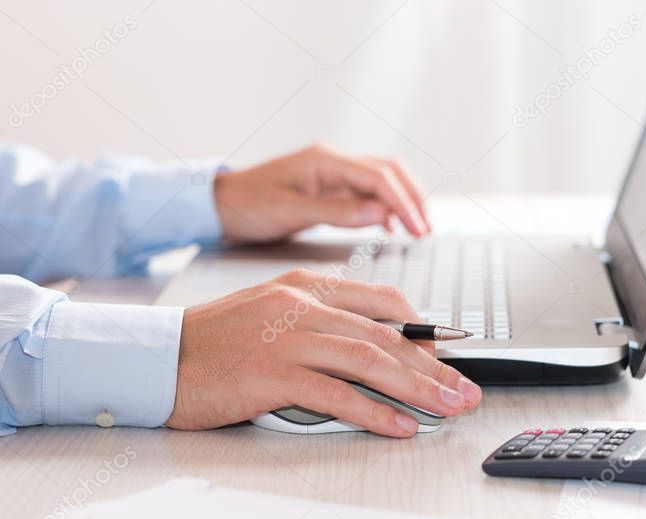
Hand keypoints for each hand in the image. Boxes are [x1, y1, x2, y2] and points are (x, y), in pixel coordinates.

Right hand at [166, 269, 481, 437]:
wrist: (157, 357)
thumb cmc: (210, 344)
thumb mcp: (268, 315)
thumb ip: (315, 323)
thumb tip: (365, 348)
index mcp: (301, 287)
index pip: (379, 300)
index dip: (422, 327)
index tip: (449, 351)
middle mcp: (299, 305)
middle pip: (384, 333)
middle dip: (434, 364)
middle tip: (465, 388)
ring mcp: (286, 338)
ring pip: (369, 359)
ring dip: (417, 386)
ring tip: (448, 407)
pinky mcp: (271, 374)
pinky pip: (336, 393)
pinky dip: (374, 411)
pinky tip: (400, 425)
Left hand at [213, 145, 431, 242]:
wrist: (220, 204)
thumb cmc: (247, 205)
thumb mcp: (289, 211)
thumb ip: (336, 212)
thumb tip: (381, 213)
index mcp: (324, 161)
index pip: (378, 177)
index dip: (403, 203)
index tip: (417, 228)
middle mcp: (332, 161)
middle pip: (388, 171)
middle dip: (411, 198)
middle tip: (425, 230)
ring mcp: (331, 174)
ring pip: (380, 180)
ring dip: (401, 201)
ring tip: (416, 229)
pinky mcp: (327, 188)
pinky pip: (365, 192)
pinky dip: (383, 207)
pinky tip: (388, 226)